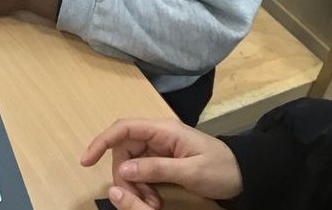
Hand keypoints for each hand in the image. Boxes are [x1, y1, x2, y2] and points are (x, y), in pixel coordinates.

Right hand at [81, 119, 243, 206]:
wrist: (244, 175)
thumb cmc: (221, 169)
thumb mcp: (191, 172)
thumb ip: (156, 169)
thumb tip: (123, 170)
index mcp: (163, 130)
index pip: (124, 128)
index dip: (102, 141)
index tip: (86, 161)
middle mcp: (157, 135)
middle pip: (124, 150)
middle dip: (123, 175)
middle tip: (134, 199)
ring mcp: (160, 148)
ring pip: (131, 164)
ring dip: (134, 185)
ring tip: (150, 204)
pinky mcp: (163, 160)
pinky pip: (142, 172)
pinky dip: (143, 187)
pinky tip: (154, 201)